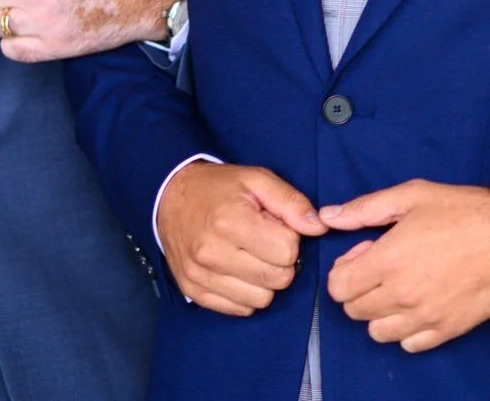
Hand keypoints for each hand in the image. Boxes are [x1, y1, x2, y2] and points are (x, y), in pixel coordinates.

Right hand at [155, 161, 326, 316]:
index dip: (289, 239)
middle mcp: (212, 253)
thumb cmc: (219, 187)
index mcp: (230, 222)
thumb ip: (291, 202)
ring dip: (265, 281)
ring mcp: (200, 276)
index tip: (276, 227)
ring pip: (261, 300)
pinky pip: (239, 309)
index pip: (287, 251)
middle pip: (277, 279)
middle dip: (282, 262)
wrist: (170, 198)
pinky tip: (239, 271)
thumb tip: (319, 228)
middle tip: (267, 243)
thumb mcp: (257, 180)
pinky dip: (246, 294)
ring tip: (252, 257)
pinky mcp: (194, 291)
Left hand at [321, 180, 489, 351]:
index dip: (345, 269)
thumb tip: (328, 216)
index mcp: (388, 260)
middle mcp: (401, 294)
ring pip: (377, 332)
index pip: (338, 287)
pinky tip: (419, 305)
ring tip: (401, 288)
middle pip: (354, 310)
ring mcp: (424, 316)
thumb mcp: (412, 195)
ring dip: (381, 312)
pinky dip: (406, 330)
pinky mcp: (446, 330)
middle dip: (360, 288)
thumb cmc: (463, 210)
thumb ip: (365, 208)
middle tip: (385, 267)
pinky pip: (408, 344)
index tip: (364, 256)